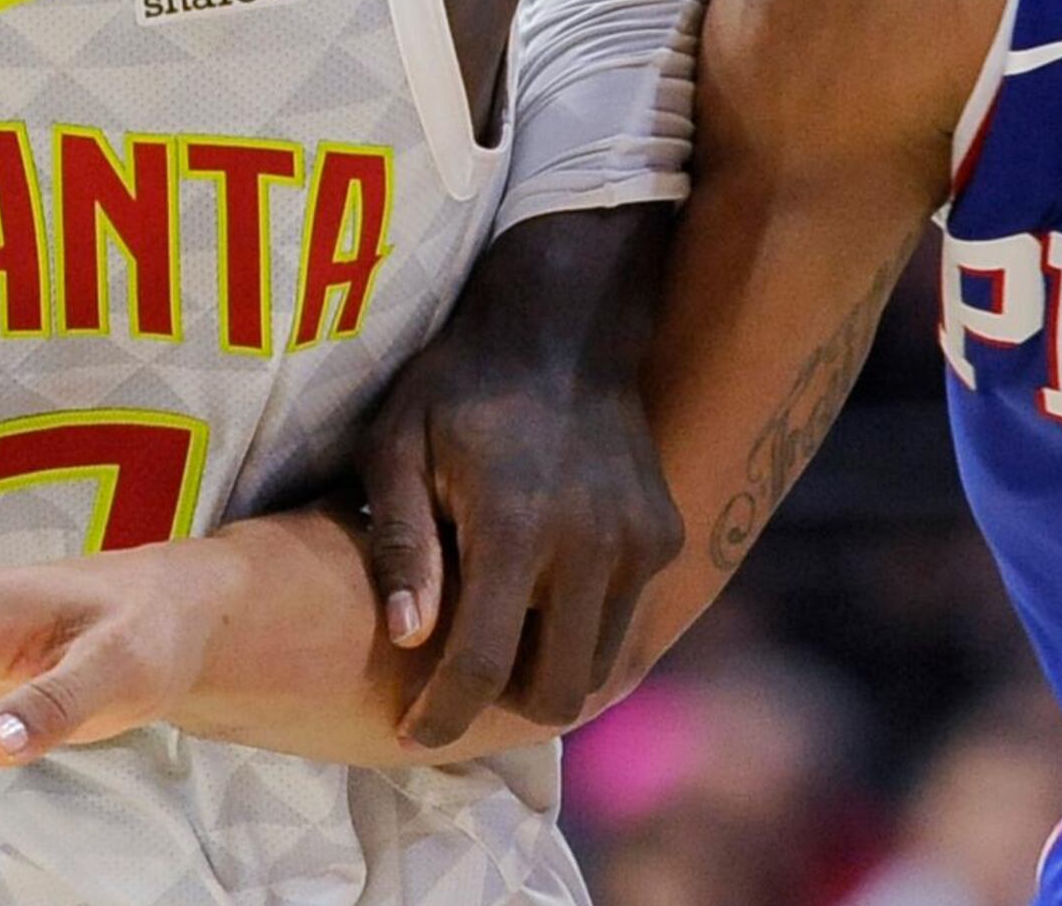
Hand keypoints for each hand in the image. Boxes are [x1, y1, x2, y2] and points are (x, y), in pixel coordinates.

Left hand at [355, 209, 683, 745]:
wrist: (561, 324)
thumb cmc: (455, 386)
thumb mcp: (398, 446)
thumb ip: (403, 543)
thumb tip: (407, 636)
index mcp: (514, 525)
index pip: (480, 665)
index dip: (442, 717)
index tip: (409, 736)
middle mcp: (590, 542)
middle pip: (553, 693)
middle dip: (499, 710)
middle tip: (453, 689)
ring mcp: (638, 540)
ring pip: (595, 667)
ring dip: (544, 672)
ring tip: (495, 640)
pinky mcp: (664, 535)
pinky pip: (622, 620)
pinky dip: (579, 630)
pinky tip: (538, 595)